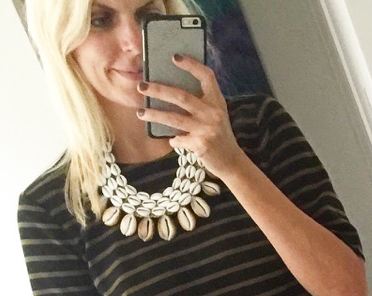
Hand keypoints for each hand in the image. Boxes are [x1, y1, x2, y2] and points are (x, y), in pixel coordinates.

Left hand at [138, 56, 243, 177]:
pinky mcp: (200, 145)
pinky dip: (173, 140)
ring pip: (174, 118)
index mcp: (217, 101)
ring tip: (140, 113)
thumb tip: (170, 91)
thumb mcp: (216, 115)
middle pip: (181, 96)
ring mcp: (207, 129)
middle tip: (141, 86)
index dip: (191, 65)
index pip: (207, 77)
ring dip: (154, 115)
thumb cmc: (219, 135)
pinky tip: (171, 140)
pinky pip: (178, 139)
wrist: (232, 162)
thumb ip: (201, 103)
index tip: (174, 57)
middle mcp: (213, 113)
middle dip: (158, 90)